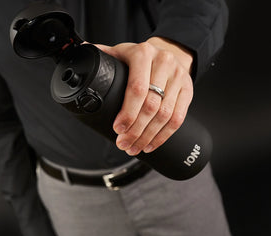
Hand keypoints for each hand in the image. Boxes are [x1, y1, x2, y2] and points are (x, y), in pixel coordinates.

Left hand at [95, 37, 193, 155]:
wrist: (170, 51)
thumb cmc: (142, 58)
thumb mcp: (122, 52)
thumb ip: (103, 55)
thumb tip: (82, 55)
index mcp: (143, 54)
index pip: (137, 89)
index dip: (127, 113)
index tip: (118, 129)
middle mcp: (163, 64)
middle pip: (151, 106)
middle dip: (135, 130)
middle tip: (123, 144)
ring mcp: (178, 78)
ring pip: (165, 116)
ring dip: (148, 137)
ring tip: (134, 148)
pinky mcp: (188, 91)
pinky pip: (178, 119)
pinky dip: (163, 136)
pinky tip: (150, 145)